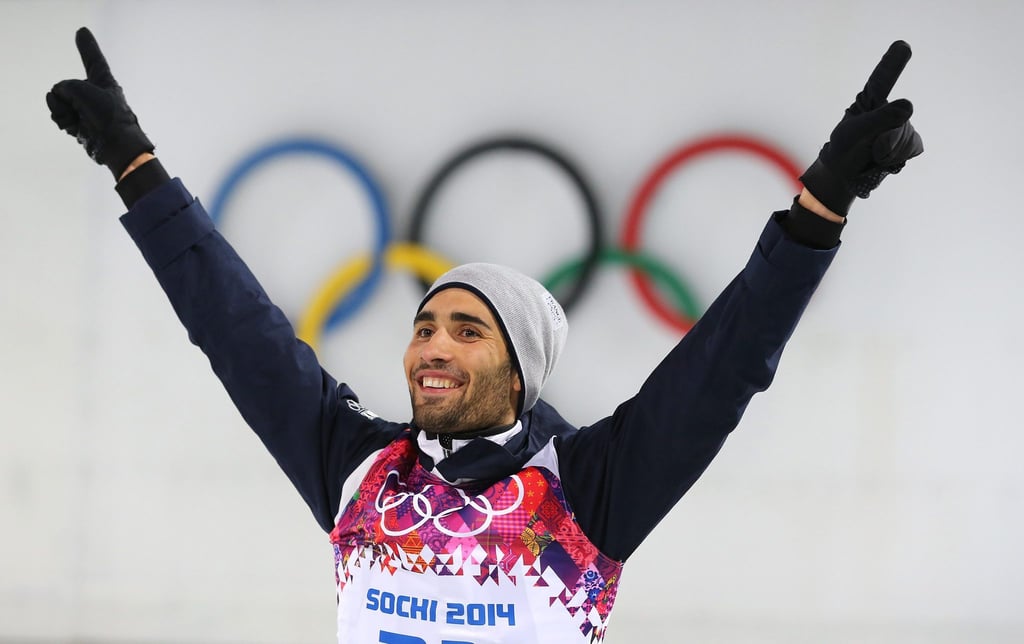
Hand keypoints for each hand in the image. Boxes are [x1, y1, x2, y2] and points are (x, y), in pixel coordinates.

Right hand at [46, 27, 153, 178]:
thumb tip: (61, 101)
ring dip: (63, 109)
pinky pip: (59, 114)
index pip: (93, 59)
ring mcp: (85, 108)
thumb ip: (65, 87)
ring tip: (80, 118)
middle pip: (67, 85)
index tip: (82, 32)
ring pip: (59, 100)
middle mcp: (94, 92)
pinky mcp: (79, 122)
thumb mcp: (82, 89)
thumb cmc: (107, 115)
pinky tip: (73, 126)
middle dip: (67, 95)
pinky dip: (62, 119)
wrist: (115, 145)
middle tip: (87, 108)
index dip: (87, 46)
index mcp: (104, 80)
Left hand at [800, 40, 923, 215]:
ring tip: (873, 154)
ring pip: (906, 138)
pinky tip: (886, 159)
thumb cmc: (844, 147)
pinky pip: (912, 148)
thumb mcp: (853, 133)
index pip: (882, 78)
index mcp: (870, 99)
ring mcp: (901, 122)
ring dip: (888, 153)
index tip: (902, 46)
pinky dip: (897, 159)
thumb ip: (879, 119)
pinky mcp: (909, 140)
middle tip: (868, 148)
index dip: (892, 62)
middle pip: (899, 120)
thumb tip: (909, 106)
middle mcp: (888, 106)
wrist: (846, 174)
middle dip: (884, 141)